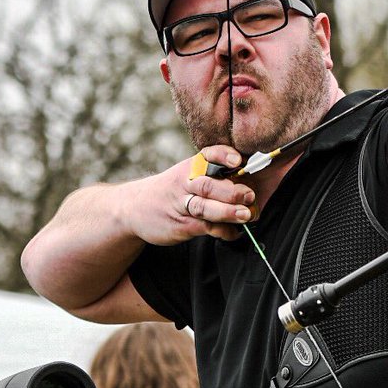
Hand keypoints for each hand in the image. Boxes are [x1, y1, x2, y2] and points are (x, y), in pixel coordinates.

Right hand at [127, 145, 257, 243]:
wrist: (133, 208)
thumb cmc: (172, 190)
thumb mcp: (187, 175)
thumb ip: (216, 176)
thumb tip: (254, 181)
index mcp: (192, 167)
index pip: (209, 155)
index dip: (223, 156)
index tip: (238, 161)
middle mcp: (186, 183)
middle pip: (209, 184)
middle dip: (231, 191)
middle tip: (250, 195)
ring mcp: (182, 205)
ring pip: (205, 207)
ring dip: (227, 212)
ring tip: (246, 215)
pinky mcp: (182, 225)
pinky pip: (205, 228)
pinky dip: (223, 231)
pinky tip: (235, 232)